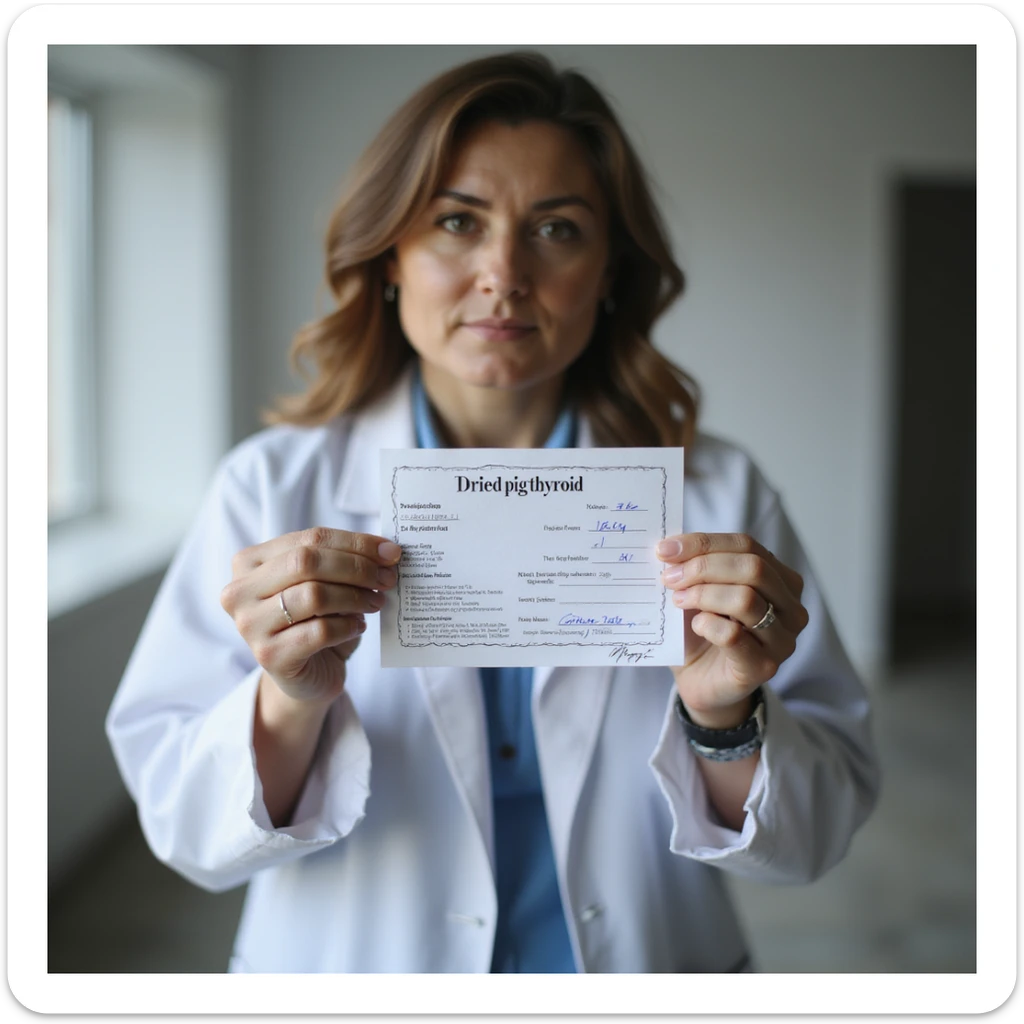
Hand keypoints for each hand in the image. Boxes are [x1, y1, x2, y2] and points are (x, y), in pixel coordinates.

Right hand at [220, 528, 401, 706]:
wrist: (307, 675)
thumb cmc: (315, 622)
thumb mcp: (323, 583)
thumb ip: (340, 560)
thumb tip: (386, 550)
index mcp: (249, 561)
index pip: (310, 538)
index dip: (355, 543)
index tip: (390, 551)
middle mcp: (240, 591)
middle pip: (307, 562)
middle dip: (356, 567)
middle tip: (387, 578)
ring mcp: (250, 625)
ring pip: (313, 596)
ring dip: (355, 597)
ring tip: (375, 602)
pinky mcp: (269, 656)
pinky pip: (320, 631)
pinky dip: (348, 625)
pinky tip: (357, 626)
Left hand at [657, 532, 807, 727]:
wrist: (699, 680)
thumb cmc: (702, 629)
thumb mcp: (698, 588)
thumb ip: (694, 565)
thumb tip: (670, 544)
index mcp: (780, 579)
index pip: (746, 545)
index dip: (704, 543)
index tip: (665, 549)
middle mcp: (791, 607)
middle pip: (752, 567)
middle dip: (703, 567)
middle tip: (670, 578)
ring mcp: (782, 640)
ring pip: (746, 599)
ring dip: (703, 595)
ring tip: (679, 601)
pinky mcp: (763, 667)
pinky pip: (735, 635)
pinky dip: (708, 624)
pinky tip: (696, 625)